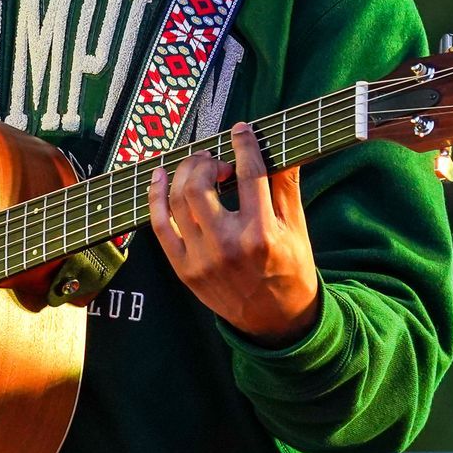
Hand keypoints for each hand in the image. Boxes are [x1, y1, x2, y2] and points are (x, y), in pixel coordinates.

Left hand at [147, 121, 319, 346]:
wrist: (275, 321)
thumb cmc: (290, 270)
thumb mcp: (297, 229)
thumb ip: (287, 186)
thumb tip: (281, 147)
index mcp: (262, 235)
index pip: (249, 176)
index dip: (243, 146)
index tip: (241, 131)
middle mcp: (228, 247)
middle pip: (199, 186)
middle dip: (205, 161)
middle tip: (216, 159)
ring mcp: (201, 260)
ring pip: (177, 202)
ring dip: (182, 174)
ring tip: (197, 166)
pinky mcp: (183, 270)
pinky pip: (160, 227)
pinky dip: (155, 198)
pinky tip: (159, 177)